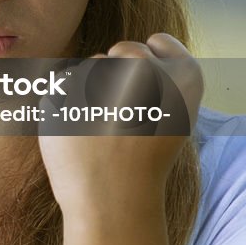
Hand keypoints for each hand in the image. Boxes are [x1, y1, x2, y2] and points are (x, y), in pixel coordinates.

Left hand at [37, 33, 202, 215]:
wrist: (113, 202)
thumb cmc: (144, 161)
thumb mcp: (174, 117)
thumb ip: (163, 77)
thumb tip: (134, 51)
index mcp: (184, 76)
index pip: (159, 42)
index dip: (151, 68)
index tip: (148, 100)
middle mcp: (147, 69)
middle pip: (122, 51)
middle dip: (118, 77)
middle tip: (123, 122)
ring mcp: (103, 76)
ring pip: (90, 67)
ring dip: (89, 92)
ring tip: (102, 132)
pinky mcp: (65, 90)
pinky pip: (61, 85)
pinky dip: (64, 107)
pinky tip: (78, 133)